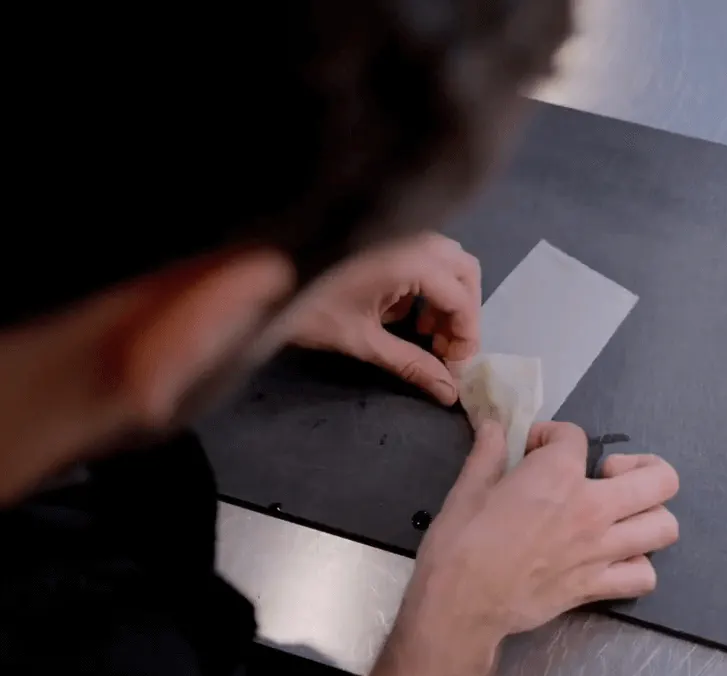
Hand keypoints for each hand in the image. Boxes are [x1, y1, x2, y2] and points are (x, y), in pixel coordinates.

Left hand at [290, 232, 480, 404]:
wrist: (260, 279)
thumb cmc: (309, 307)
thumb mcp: (363, 342)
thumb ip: (411, 364)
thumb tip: (448, 391)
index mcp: (409, 260)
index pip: (461, 299)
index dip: (465, 337)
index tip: (455, 368)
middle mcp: (411, 237)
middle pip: (464, 271)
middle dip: (462, 312)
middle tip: (446, 347)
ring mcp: (397, 233)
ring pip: (446, 261)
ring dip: (445, 297)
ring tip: (426, 332)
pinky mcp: (382, 236)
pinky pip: (422, 256)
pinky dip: (424, 285)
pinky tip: (399, 313)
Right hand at [405, 421, 680, 638]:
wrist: (462, 604)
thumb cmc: (461, 542)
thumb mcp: (469, 487)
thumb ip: (489, 451)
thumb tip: (495, 426)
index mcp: (558, 475)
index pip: (575, 435)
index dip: (551, 436)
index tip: (532, 450)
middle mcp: (593, 507)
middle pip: (659, 478)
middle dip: (641, 466)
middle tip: (608, 475)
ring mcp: (602, 550)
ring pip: (665, 526)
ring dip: (649, 515)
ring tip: (621, 514)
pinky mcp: (598, 587)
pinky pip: (644, 576)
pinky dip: (637, 566)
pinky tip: (615, 558)